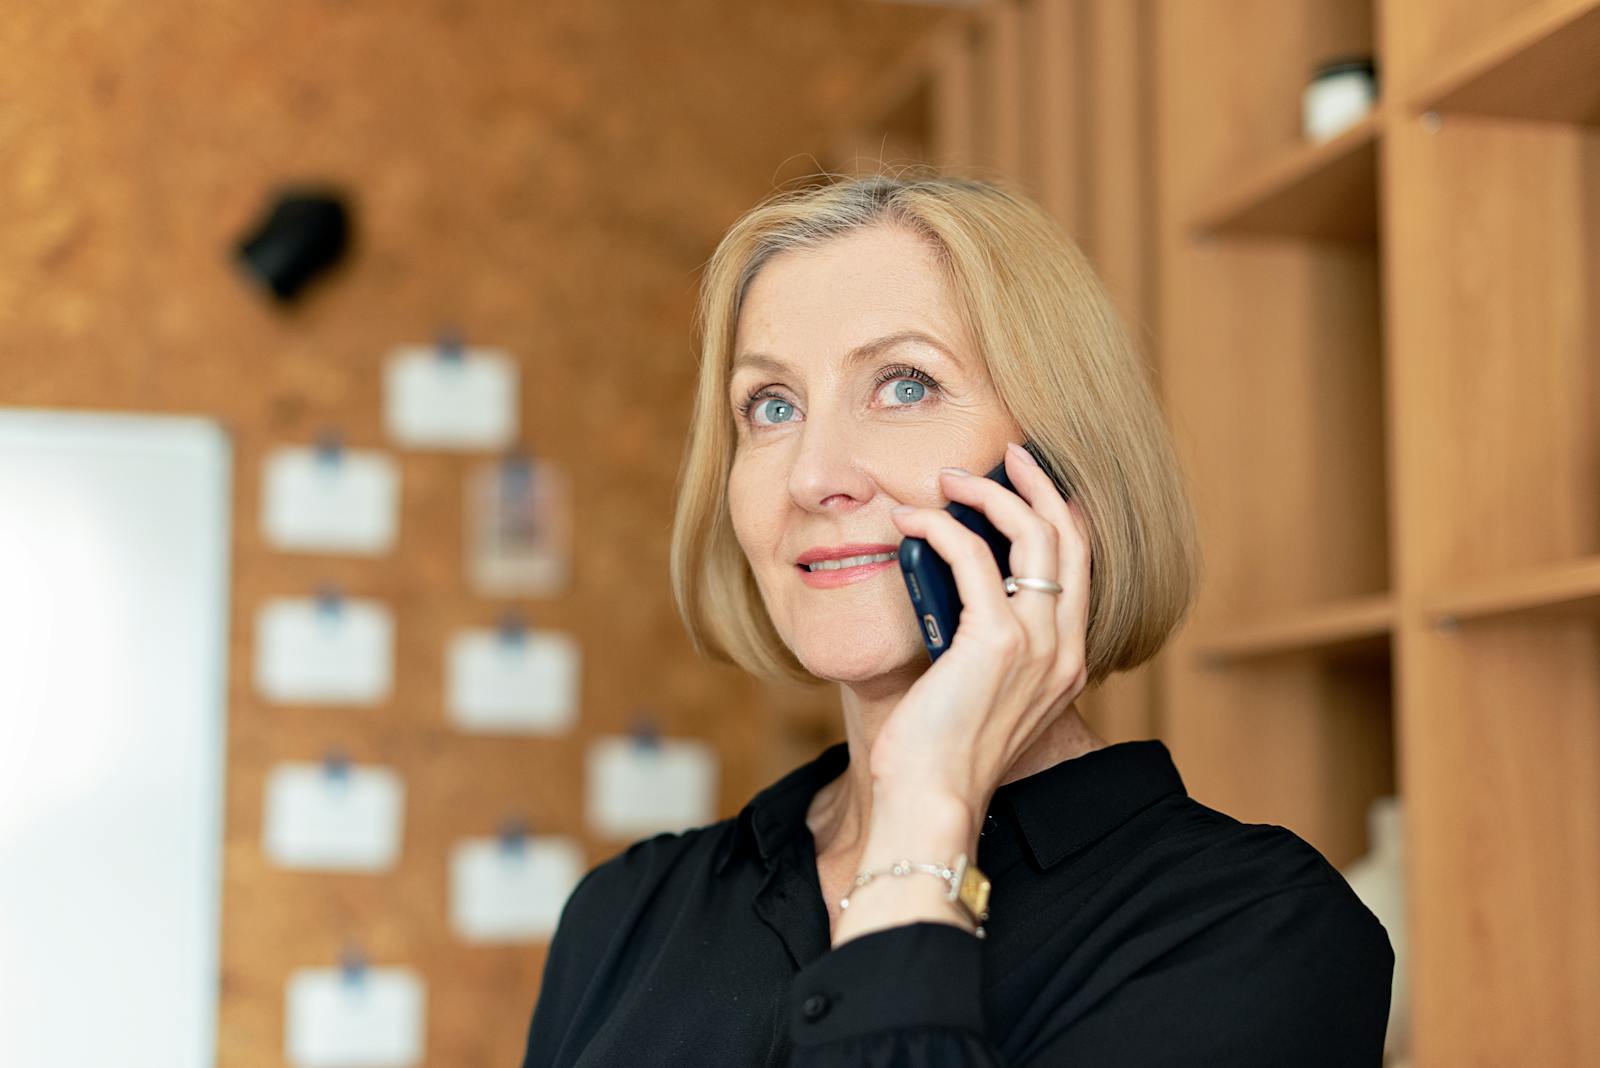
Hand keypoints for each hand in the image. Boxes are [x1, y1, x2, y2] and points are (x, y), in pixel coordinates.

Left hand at [876, 440, 1091, 821]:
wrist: (932, 801)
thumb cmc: (939, 753)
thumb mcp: (976, 690)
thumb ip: (980, 642)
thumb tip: (947, 583)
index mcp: (1066, 661)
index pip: (1080, 567)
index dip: (1060, 514)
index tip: (1029, 483)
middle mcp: (1064, 649)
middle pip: (1070, 537)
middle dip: (1039, 484)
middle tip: (1006, 454)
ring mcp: (1037, 644)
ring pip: (1032, 535)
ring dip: (987, 495)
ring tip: (948, 479)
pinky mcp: (996, 641)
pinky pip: (974, 556)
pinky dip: (941, 527)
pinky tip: (913, 521)